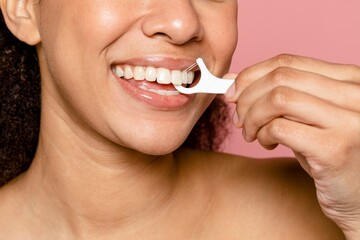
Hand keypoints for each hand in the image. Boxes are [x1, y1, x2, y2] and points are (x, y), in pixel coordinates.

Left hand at [225, 54, 359, 238]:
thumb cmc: (328, 153)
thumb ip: (278, 95)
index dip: (251, 75)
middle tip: (239, 118)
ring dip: (253, 117)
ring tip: (252, 133)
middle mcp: (355, 94)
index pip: (288, 62)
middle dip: (247, 97)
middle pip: (280, 77)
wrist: (358, 196)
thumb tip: (231, 81)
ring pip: (278, 99)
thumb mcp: (306, 117)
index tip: (233, 92)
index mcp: (349, 79)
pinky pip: (280, 128)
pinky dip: (262, 134)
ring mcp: (349, 120)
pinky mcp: (335, 148)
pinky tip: (266, 144)